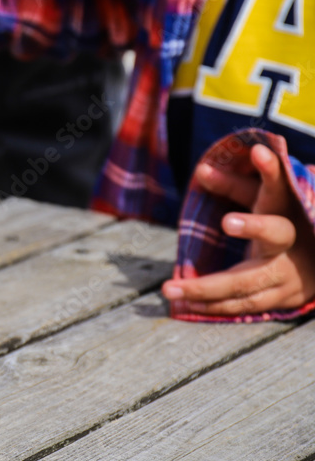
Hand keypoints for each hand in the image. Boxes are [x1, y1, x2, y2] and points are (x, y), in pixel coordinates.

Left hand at [162, 144, 314, 315]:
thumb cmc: (283, 223)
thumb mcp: (263, 200)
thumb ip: (233, 185)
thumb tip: (201, 170)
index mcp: (287, 214)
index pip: (278, 190)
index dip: (270, 173)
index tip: (259, 153)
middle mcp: (291, 245)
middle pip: (272, 238)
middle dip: (247, 234)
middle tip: (221, 226)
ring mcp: (288, 277)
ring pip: (248, 285)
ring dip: (207, 290)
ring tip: (170, 289)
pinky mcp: (280, 300)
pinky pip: (243, 305)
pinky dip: (214, 306)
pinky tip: (185, 304)